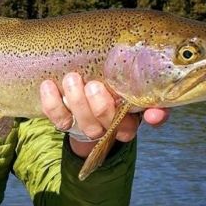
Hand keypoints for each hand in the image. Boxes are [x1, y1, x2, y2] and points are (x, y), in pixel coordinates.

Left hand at [39, 72, 169, 157]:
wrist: (80, 98)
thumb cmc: (109, 84)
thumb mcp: (126, 83)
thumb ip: (144, 86)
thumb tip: (156, 105)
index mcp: (130, 117)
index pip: (147, 119)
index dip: (153, 118)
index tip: (152, 114)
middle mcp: (109, 126)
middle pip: (107, 125)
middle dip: (101, 107)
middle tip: (94, 85)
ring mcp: (86, 126)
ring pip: (83, 124)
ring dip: (76, 101)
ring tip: (72, 78)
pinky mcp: (65, 122)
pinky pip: (57, 118)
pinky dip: (51, 102)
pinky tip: (49, 85)